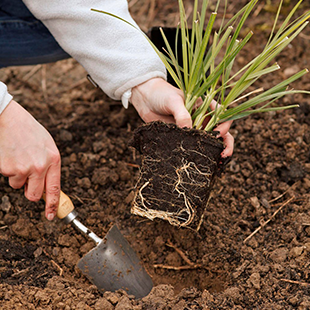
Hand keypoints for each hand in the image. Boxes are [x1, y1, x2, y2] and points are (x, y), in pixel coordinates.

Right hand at [0, 100, 60, 219]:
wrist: (10, 118)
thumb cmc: (29, 131)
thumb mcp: (47, 146)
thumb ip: (49, 165)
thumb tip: (46, 185)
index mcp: (54, 160)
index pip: (54, 188)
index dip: (52, 204)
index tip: (50, 215)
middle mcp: (41, 166)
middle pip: (34, 195)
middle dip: (30, 193)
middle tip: (27, 181)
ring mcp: (24, 168)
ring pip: (18, 186)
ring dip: (17, 176)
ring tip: (18, 157)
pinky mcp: (8, 168)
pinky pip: (8, 177)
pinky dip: (8, 169)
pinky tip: (11, 154)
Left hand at [131, 78, 233, 156]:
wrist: (144, 98)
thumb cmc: (161, 94)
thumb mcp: (173, 101)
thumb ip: (182, 114)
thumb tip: (189, 129)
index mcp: (204, 106)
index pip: (222, 115)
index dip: (224, 125)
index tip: (217, 133)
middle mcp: (201, 119)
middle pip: (221, 132)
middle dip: (226, 144)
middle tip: (224, 155)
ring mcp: (192, 129)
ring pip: (208, 142)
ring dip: (214, 152)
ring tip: (217, 163)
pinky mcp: (182, 138)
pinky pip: (193, 147)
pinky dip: (199, 155)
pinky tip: (200, 162)